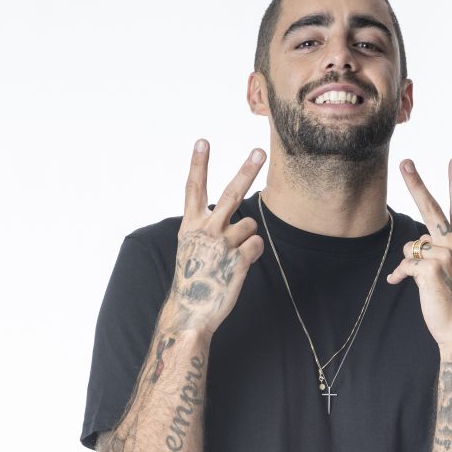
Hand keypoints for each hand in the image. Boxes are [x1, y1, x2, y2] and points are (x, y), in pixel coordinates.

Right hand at [166, 140, 266, 333]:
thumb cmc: (194, 278)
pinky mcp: (239, 259)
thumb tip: (238, 218)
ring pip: (249, 225)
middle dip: (246, 171)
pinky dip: (254, 252)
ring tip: (231, 256)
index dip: (198, 164)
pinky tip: (240, 265)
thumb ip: (208, 228)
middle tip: (260, 151)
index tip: (203, 141)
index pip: (194, 188)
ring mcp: (223, 244)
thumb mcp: (192, 247)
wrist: (192, 310)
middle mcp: (206, 230)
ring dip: (247, 237)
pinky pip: (257, 243)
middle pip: (231, 193)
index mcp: (191, 225)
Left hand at [386, 157, 451, 356]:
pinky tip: (401, 284)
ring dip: (408, 262)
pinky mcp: (429, 268)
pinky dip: (400, 275)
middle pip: (431, 208)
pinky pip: (404, 265)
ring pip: (411, 246)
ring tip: (422, 280)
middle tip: (405, 162)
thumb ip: (435, 251)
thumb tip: (410, 247)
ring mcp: (444, 255)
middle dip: (417, 183)